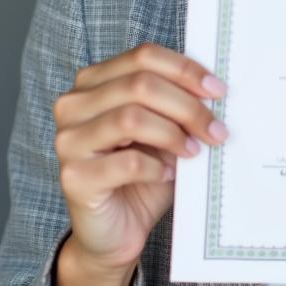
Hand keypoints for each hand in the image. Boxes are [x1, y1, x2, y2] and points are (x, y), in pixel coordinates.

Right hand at [52, 42, 228, 274]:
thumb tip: (214, 86)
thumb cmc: (144, 171)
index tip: (218, 91)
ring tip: (193, 151)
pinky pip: (125, 163)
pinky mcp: (73, 178)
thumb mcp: (165, 127)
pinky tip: (168, 174)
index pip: (143, 55)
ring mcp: (68, 141)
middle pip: (140, 84)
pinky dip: (156, 167)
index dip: (185, 70)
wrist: (118, 229)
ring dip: (173, 135)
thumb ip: (178, 101)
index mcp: (94, 81)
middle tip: (216, 129)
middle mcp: (73, 105)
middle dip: (187, 106)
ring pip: (131, 118)